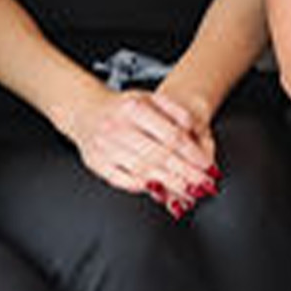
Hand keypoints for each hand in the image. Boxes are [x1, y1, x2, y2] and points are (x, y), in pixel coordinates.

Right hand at [68, 81, 220, 214]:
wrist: (85, 111)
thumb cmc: (122, 108)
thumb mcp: (148, 98)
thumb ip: (173, 111)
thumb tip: (191, 128)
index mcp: (134, 108)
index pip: (170, 135)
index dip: (192, 153)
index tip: (206, 165)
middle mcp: (117, 127)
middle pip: (159, 156)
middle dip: (185, 173)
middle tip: (202, 184)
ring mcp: (105, 147)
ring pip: (143, 170)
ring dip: (169, 184)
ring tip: (187, 191)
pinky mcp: (96, 163)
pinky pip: (123, 180)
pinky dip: (143, 186)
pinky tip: (159, 190)